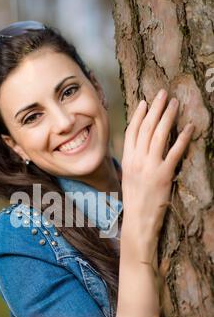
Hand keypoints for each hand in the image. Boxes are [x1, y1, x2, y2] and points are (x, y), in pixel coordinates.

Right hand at [121, 89, 193, 242]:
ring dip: (168, 117)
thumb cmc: (135, 202)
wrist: (137, 222)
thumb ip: (133, 162)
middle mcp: (136, 161)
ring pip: (158, 136)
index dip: (139, 115)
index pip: (132, 132)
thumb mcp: (128, 179)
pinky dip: (182, 139)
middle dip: (155, 109)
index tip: (145, 101)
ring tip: (175, 103)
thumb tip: (139, 149)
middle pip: (146, 129)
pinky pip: (174, 153)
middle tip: (163, 93)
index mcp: (127, 161)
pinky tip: (189, 128)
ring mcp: (149, 168)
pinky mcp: (163, 176)